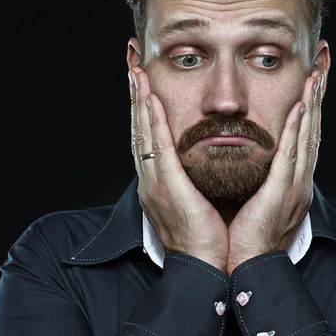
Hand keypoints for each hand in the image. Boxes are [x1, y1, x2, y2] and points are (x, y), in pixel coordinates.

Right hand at [129, 66, 228, 270]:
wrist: (202, 267)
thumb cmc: (203, 236)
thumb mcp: (191, 203)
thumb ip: (188, 180)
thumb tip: (194, 163)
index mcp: (156, 182)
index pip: (146, 138)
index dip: (142, 110)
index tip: (141, 85)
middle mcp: (150, 178)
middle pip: (139, 130)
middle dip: (135, 98)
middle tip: (132, 69)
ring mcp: (155, 182)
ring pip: (144, 132)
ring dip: (139, 101)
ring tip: (136, 74)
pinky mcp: (167, 186)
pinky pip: (158, 146)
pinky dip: (153, 121)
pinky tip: (150, 99)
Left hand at [225, 71, 322, 274]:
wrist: (248, 265)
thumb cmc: (248, 234)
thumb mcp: (259, 198)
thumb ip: (261, 176)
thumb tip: (254, 158)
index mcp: (293, 180)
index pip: (305, 135)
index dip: (310, 107)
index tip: (313, 81)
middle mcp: (300, 179)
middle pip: (313, 130)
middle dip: (318, 98)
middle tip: (323, 68)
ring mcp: (295, 185)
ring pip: (307, 137)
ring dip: (312, 106)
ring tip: (316, 77)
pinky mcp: (283, 192)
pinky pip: (291, 155)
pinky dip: (297, 130)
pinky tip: (300, 108)